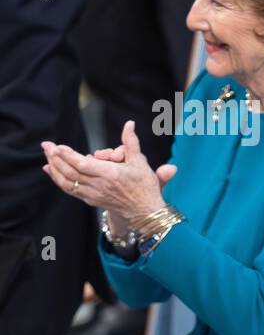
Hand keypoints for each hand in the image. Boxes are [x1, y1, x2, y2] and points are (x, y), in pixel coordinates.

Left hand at [42, 121, 175, 219]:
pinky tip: (50, 170)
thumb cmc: (144, 186)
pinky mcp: (90, 200)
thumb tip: (130, 123)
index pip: (83, 165)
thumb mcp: (140, 162)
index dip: (68, 156)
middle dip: (55, 158)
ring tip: (47, 155)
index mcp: (110, 174)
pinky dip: (57, 179)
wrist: (144, 210)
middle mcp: (99, 185)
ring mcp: (93, 194)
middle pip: (70, 171)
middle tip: (47, 145)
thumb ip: (131, 141)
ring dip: (54, 168)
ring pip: (66, 181)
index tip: (58, 146)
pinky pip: (69, 189)